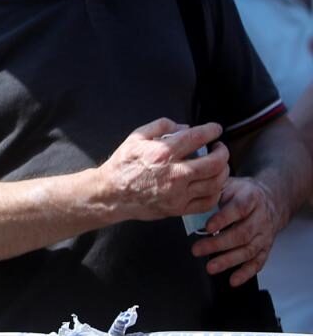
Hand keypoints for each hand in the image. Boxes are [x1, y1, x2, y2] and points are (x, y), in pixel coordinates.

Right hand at [95, 119, 228, 221]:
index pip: (197, 138)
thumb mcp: (136, 137)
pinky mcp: (178, 209)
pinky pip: (208, 202)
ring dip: (223, 172)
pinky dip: (216, 192)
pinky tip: (212, 184)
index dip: (212, 130)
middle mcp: (174, 174)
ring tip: (219, 166)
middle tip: (219, 148)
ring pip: (216, 183)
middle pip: (215, 163)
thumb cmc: (122, 165)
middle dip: (223, 152)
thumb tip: (185, 127)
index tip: (215, 129)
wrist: (111, 194)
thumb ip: (161, 126)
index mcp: (162, 154)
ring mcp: (178, 194)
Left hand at [192, 177, 285, 285]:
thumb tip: (191, 201)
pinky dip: (246, 273)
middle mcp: (261, 218)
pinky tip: (233, 280)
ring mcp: (265, 234)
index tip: (207, 227)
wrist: (271, 199)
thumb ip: (213, 193)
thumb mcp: (229, 185)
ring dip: (229, 261)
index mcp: (251, 198)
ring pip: (248, 250)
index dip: (223, 219)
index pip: (238, 209)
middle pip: (242, 233)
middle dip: (218, 244)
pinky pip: (258, 262)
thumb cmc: (242, 193)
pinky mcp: (266, 247)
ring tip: (210, 267)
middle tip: (197, 250)